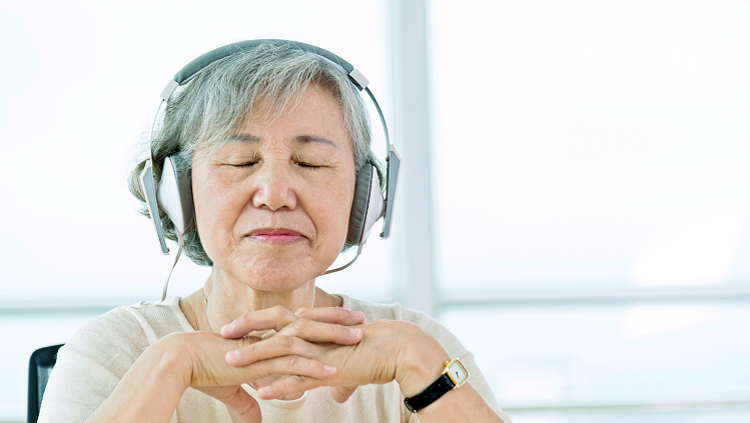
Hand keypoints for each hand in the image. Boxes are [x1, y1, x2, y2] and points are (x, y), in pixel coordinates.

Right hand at [164, 306, 364, 421]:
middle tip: (361, 321)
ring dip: (332, 339)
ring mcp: (265, 346)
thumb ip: (246, 401)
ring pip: (306, 338)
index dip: (324, 320)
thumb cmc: (204, 371)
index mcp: (265, 335)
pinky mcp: (259, 361)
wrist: (181, 362)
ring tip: (356, 341)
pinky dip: (313, 367)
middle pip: (310, 323)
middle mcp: (268, 335)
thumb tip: (254, 419)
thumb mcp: (231, 390)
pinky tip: (332, 373)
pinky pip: (291, 363)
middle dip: (337, 321)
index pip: (301, 322)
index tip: (345, 320)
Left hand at [224, 316, 449, 401]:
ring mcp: (320, 349)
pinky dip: (279, 384)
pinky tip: (262, 392)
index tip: (234, 325)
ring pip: (280, 349)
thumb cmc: (376, 354)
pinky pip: (299, 376)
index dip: (255, 321)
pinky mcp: (330, 367)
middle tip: (222, 333)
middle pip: (273, 324)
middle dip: (246, 328)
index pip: (279, 318)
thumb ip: (338, 377)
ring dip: (254, 356)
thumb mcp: (352, 365)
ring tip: (231, 364)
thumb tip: (337, 393)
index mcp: (316, 326)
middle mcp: (315, 332)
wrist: (398, 350)